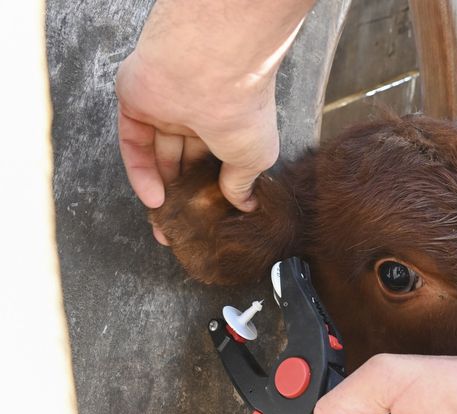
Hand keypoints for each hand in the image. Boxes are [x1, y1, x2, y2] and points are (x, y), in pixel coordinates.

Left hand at [115, 0, 313, 241]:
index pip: (215, 160)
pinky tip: (153, 199)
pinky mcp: (136, 104)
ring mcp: (165, 108)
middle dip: (183, 195)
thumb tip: (245, 205)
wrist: (211, 74)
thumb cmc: (244, 112)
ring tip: (164, 223)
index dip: (211, 191)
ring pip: (158, 155)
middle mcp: (197, 114)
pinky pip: (134, 144)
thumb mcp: (254, 158)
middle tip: (182, 228)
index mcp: (228, 123)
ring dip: (161, 190)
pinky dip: (141, 173)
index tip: (209, 220)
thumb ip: (242, 183)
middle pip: (184, 160)